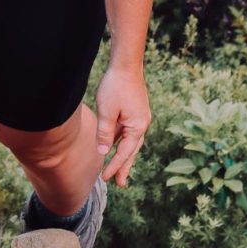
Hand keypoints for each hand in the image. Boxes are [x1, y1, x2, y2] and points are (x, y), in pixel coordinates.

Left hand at [94, 62, 149, 185]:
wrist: (126, 63)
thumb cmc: (115, 85)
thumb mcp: (106, 112)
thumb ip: (105, 134)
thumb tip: (104, 153)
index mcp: (138, 126)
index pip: (125, 152)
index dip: (114, 166)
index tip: (105, 178)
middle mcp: (143, 124)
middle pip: (132, 150)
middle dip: (125, 167)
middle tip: (120, 184)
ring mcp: (140, 117)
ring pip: (131, 142)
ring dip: (124, 155)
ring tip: (118, 170)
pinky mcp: (136, 111)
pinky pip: (128, 131)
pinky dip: (122, 141)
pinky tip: (115, 146)